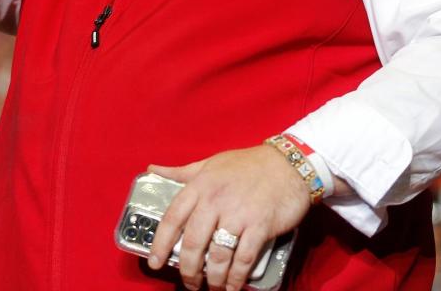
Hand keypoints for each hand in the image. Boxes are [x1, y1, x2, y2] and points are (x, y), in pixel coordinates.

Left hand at [147, 145, 310, 290]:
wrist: (288, 164)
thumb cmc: (247, 164)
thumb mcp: (210, 163)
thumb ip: (181, 172)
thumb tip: (153, 168)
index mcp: (200, 186)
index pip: (172, 218)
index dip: (160, 243)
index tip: (155, 262)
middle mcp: (215, 201)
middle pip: (192, 243)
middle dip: (188, 269)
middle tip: (189, 281)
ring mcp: (238, 214)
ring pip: (217, 255)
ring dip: (212, 277)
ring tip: (211, 287)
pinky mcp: (260, 226)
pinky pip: (243, 259)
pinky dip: (236, 277)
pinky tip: (232, 286)